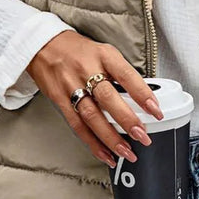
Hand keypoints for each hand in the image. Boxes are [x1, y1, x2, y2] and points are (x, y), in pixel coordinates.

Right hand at [26, 30, 163, 167]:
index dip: (142, 94)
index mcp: (103, 55)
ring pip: (92, 116)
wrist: (42, 45)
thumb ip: (121, 73)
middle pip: (108, 98)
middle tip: (142, 136)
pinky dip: (93, 143)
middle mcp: (86, 70)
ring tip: (126, 152)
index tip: (156, 110)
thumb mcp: (104, 52)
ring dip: (110, 138)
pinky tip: (105, 154)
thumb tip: (142, 99)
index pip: (126, 75)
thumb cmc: (78, 50)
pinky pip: (77, 125)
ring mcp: (71, 86)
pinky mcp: (59, 100)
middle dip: (127, 120)